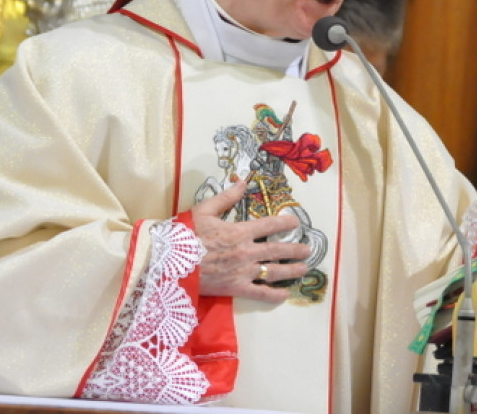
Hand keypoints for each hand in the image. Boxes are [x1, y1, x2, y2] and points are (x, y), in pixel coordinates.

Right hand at [190, 180, 311, 303]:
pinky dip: (273, 294)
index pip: (269, 225)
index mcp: (240, 231)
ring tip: (304, 269)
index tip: (296, 223)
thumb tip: (243, 181)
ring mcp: (242, 271)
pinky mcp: (235, 288)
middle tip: (308, 250)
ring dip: (291, 270)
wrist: (168, 263)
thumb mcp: (205, 210)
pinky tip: (284, 294)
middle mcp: (246, 251)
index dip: (285, 222)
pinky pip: (259, 293)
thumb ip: (227, 196)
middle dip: (295, 250)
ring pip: (273, 271)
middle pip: (277, 250)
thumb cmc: (185, 235)